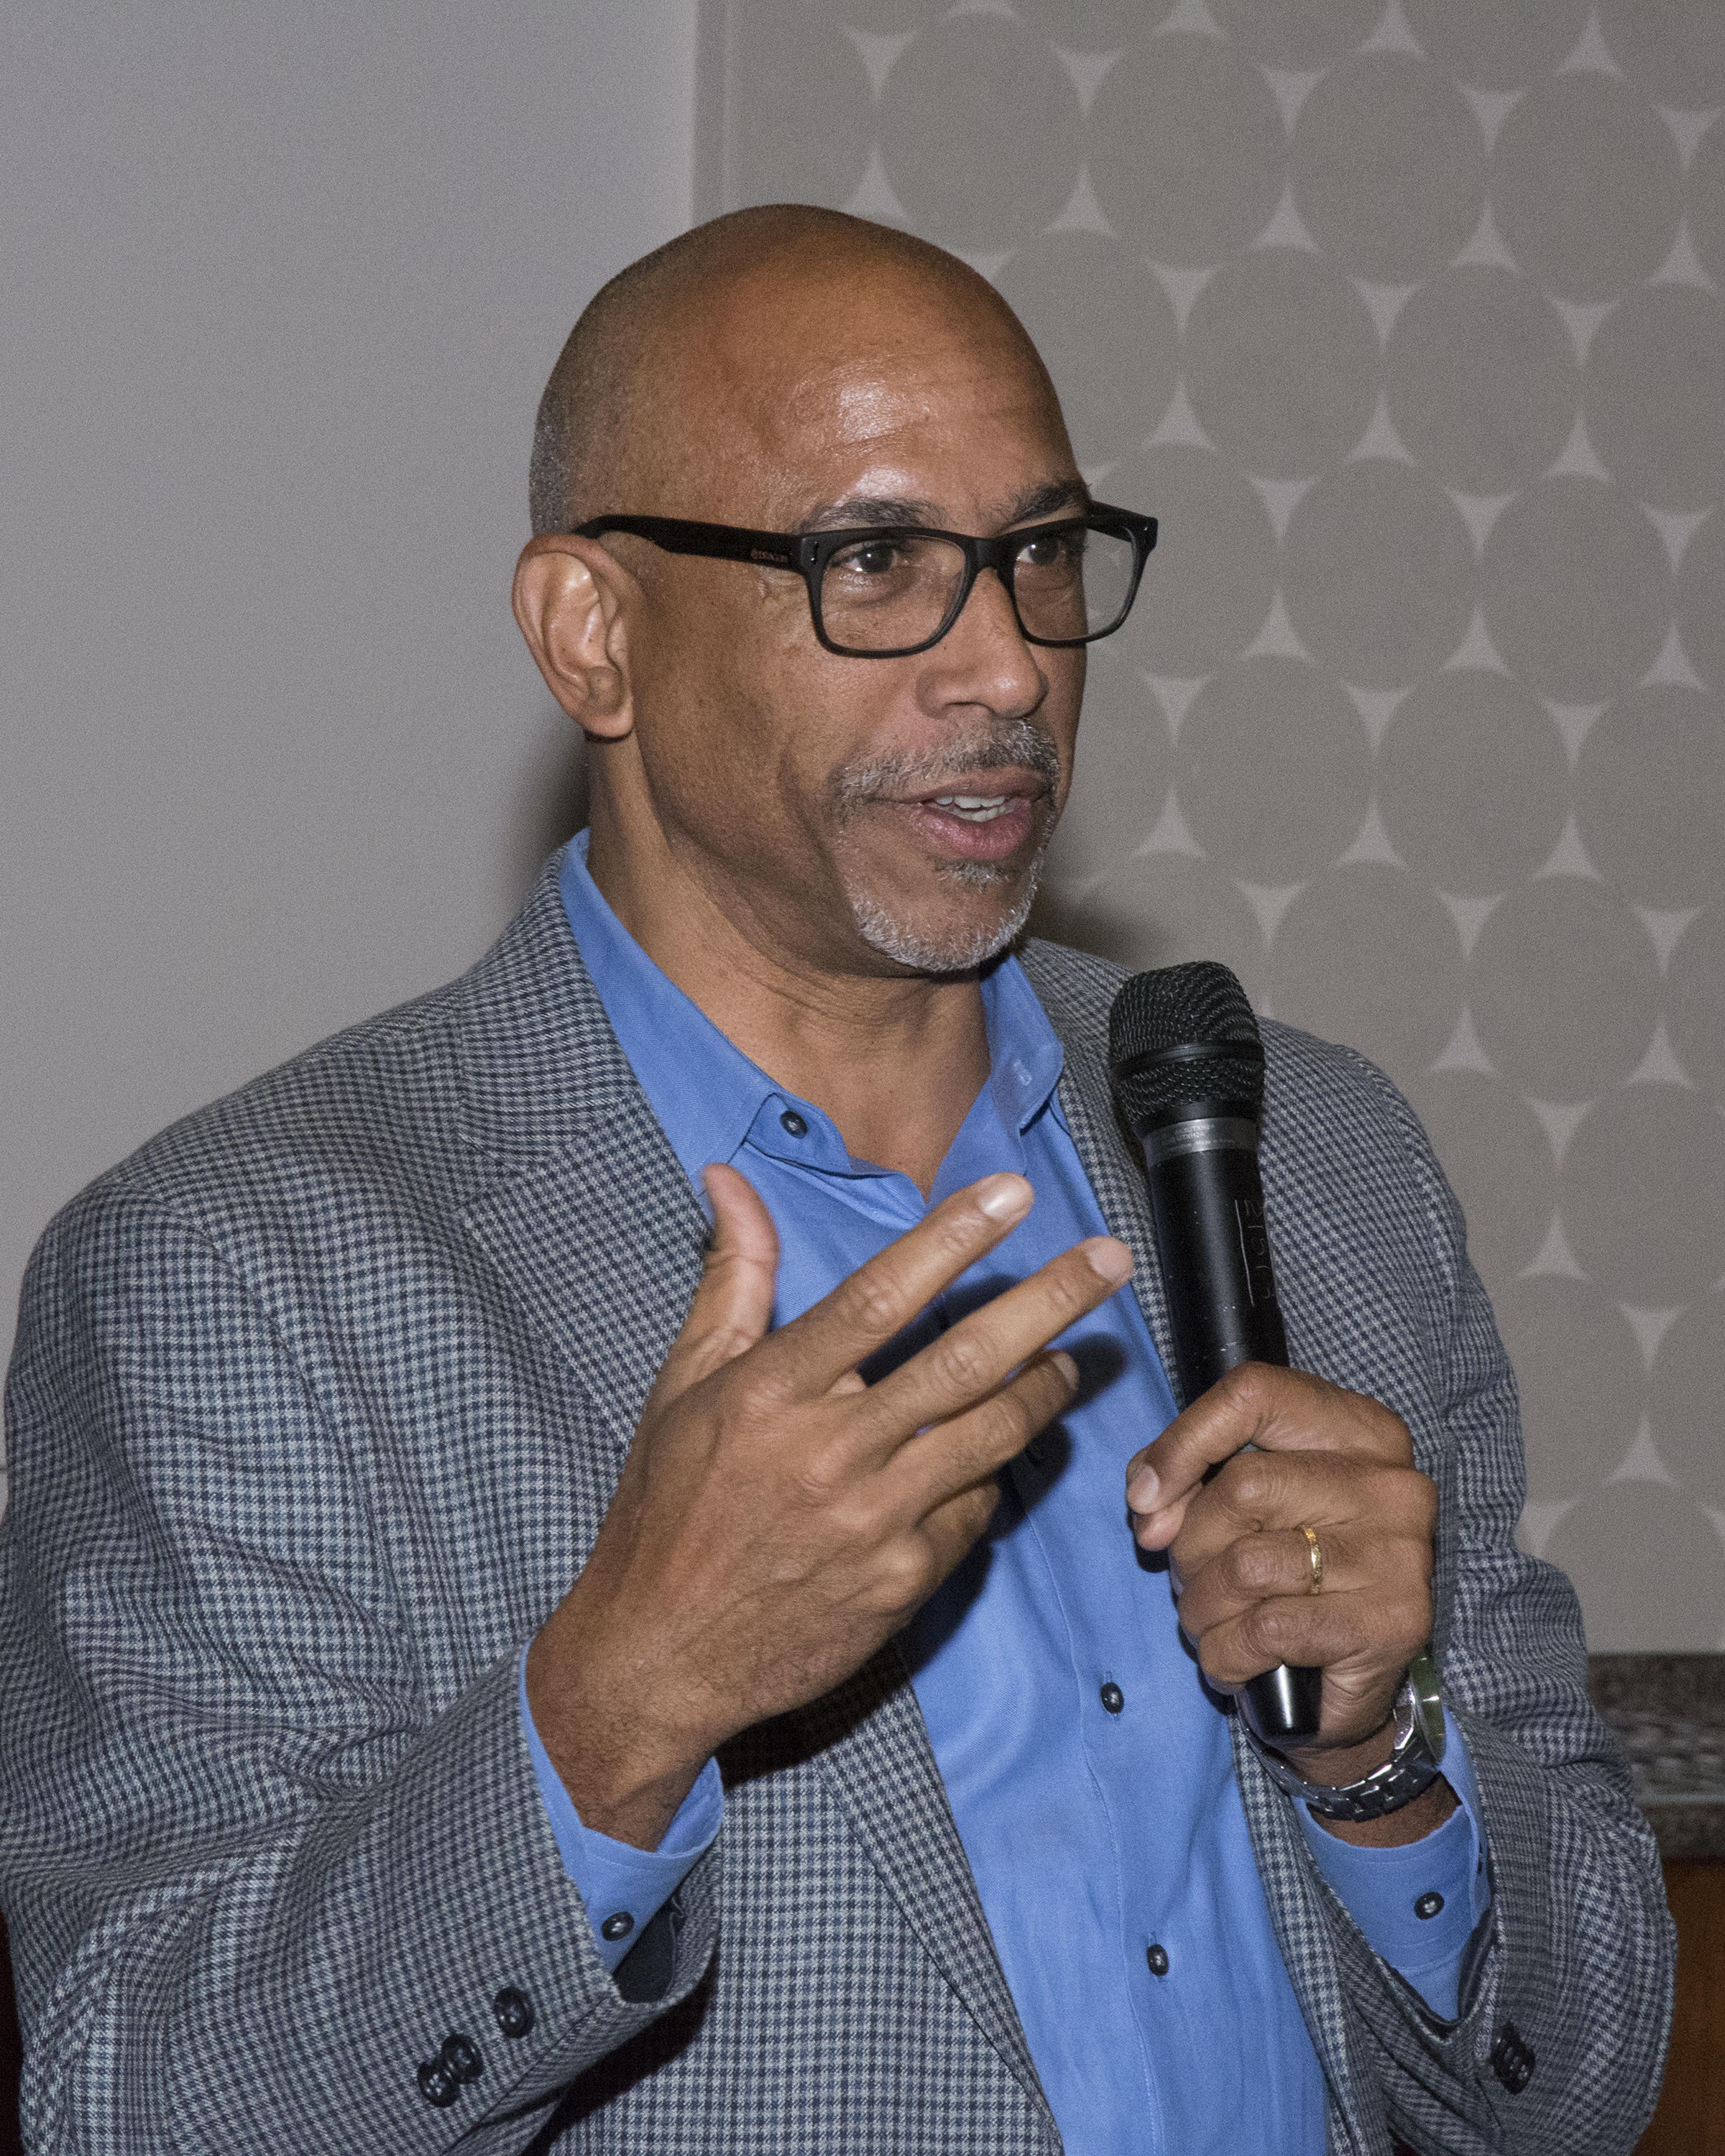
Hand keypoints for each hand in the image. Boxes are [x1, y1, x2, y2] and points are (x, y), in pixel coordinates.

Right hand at [529, 1163, 1132, 1845]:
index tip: (1012, 1194)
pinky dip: (992, 1472)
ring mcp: (874, 1523)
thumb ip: (732, 1278)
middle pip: (965, 1362)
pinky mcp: (904, 1583)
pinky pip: (975, 1510)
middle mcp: (830, 1454)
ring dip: (1045, 1387)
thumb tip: (731, 1180)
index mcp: (771, 1394)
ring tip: (1072, 1355)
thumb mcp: (684, 1384)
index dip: (952, 1239)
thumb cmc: (668, 1508)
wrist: (659, 1653)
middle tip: (1109, 1260)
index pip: (879, 1298)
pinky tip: (996, 1451)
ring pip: (991, 1436)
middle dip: (1049, 1301)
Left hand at [1124, 1363, 1437, 1794]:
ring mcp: (1398, 1554)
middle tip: (1191, 1583)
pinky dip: (1227, 1654)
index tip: (1144, 1497)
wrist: (1346, 1685)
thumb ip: (1185, 1478)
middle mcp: (1390, 1484)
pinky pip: (1266, 1630)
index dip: (1183, 1442)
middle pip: (1242, 1486)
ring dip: (1202, 1608)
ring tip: (1211, 1623)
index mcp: (1359, 1431)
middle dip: (1190, 1547)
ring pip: (1246, 1565)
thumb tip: (1147, 1498)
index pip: (1255, 1394)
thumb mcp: (1238, 1506)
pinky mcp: (1391, 1624)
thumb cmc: (1287, 1578)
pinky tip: (1236, 1661)